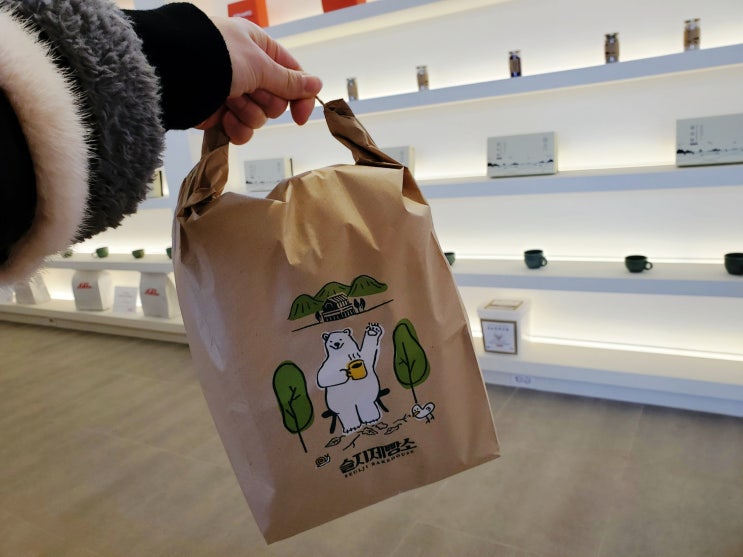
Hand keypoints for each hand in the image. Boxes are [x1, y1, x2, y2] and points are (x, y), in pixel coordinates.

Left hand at [198, 16, 322, 143]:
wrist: (176, 75)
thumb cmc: (215, 56)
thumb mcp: (260, 64)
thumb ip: (290, 80)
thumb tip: (317, 84)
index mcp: (258, 47)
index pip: (291, 74)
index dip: (299, 97)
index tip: (300, 116)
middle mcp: (246, 69)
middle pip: (276, 99)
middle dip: (265, 101)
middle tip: (250, 91)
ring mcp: (233, 92)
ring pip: (259, 117)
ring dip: (248, 113)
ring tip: (230, 101)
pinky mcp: (219, 113)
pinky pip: (241, 130)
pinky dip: (236, 128)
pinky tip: (225, 119)